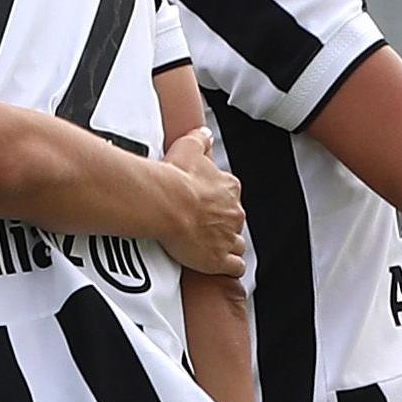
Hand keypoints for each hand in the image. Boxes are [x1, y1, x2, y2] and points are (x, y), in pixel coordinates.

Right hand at [161, 130, 245, 276]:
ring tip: (209, 248)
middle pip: (233, 221)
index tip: (205, 204)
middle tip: (201, 226)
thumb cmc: (174, 178)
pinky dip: (229, 268)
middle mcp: (233, 213)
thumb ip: (201, 139)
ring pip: (236, 244)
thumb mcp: (189, 146)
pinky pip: (234, 267)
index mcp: (228, 188)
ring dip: (226, 246)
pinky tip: (220, 267)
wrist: (165, 203)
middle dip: (222, 224)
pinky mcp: (219, 259)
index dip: (218, 202)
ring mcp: (228, 237)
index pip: (230, 196)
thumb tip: (205, 132)